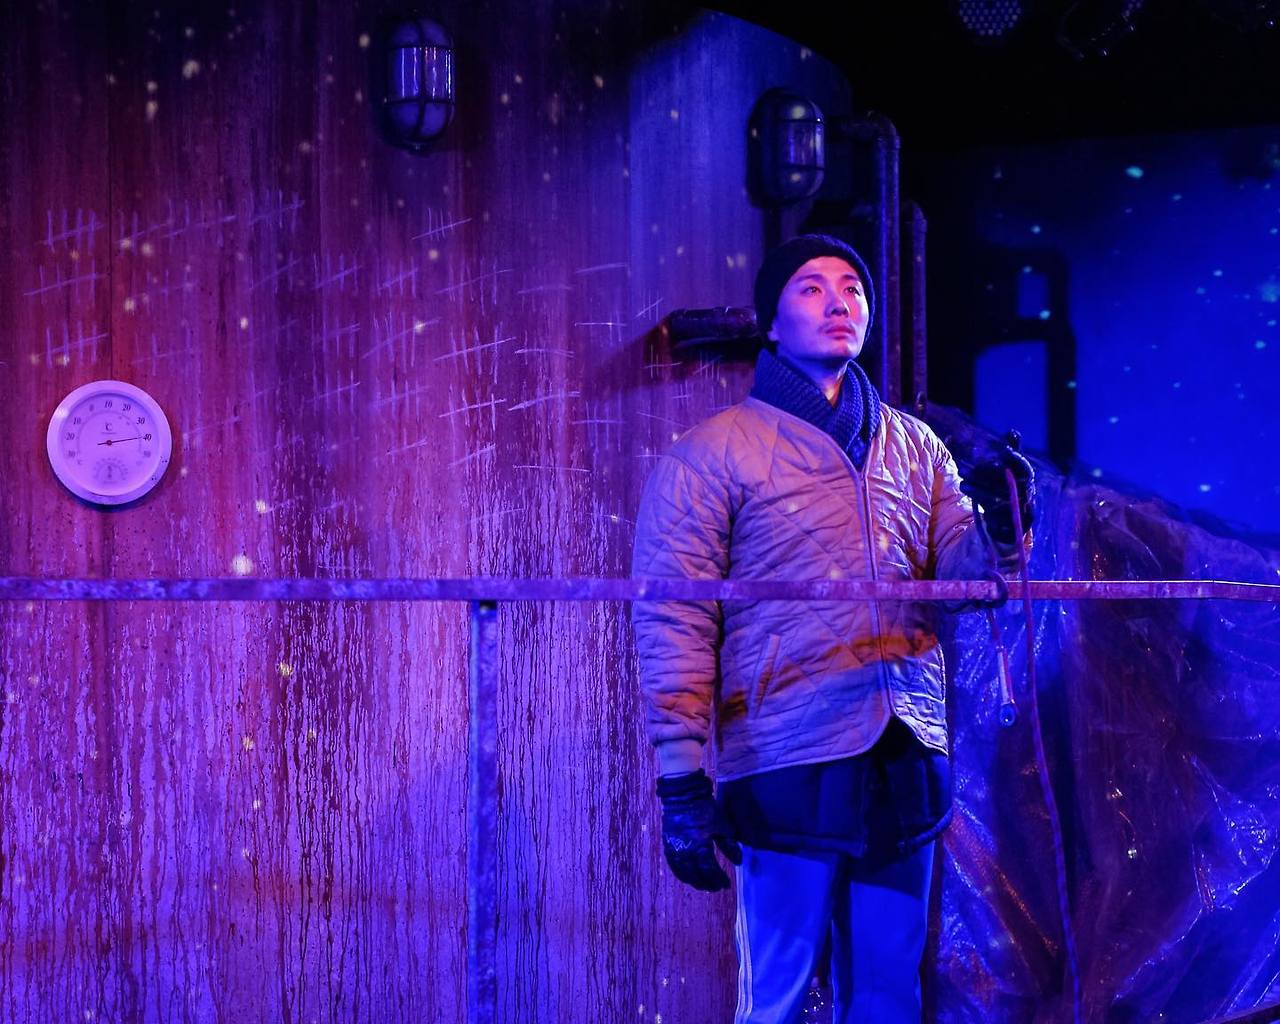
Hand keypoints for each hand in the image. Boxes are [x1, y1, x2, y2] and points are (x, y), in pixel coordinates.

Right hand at [655, 769, 741, 891]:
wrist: (682, 796)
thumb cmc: (705, 809)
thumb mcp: (722, 825)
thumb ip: (729, 845)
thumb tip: (738, 862)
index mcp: (700, 845)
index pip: (710, 870)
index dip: (719, 879)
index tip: (726, 884)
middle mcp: (686, 851)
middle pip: (696, 875)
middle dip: (707, 883)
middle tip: (716, 887)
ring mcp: (675, 849)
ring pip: (684, 873)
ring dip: (694, 882)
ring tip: (704, 885)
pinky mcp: (668, 846)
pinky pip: (674, 866)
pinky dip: (682, 874)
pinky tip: (689, 877)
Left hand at [960, 431, 1034, 545]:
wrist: (1010, 521)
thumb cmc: (1009, 488)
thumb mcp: (1012, 469)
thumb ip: (1012, 451)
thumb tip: (1013, 432)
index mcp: (1027, 479)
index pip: (1024, 468)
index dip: (1016, 459)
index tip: (1005, 450)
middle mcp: (1025, 494)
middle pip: (1007, 481)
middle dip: (989, 469)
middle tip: (972, 457)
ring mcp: (1015, 507)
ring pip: (996, 493)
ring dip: (977, 481)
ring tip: (961, 471)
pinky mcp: (1003, 518)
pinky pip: (990, 506)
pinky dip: (976, 494)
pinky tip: (964, 485)